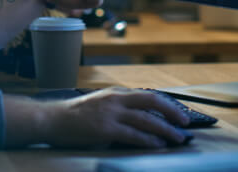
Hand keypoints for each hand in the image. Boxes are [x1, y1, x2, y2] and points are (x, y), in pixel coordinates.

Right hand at [41, 87, 190, 147]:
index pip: (148, 95)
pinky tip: (158, 144)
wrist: (52, 119)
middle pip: (152, 101)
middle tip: (185, 123)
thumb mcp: (100, 104)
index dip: (167, 104)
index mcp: (116, 93)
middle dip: (172, 112)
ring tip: (177, 138)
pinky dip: (149, 140)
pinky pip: (133, 135)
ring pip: (146, 120)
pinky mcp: (105, 129)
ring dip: (166, 130)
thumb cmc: (75, 115)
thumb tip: (142, 120)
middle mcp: (116, 99)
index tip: (179, 113)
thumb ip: (119, 109)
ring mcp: (111, 113)